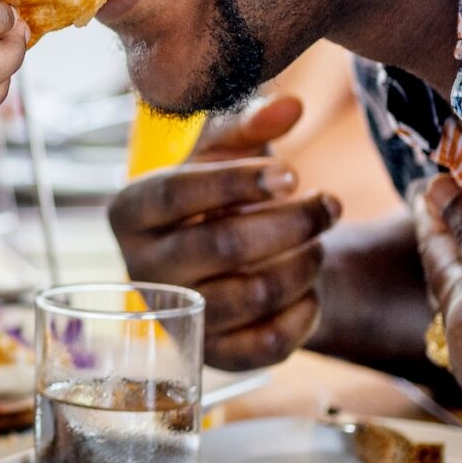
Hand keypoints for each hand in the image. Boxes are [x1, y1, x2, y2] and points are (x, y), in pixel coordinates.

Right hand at [106, 94, 340, 367]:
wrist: (220, 266)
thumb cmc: (217, 197)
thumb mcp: (224, 153)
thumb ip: (252, 125)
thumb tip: (290, 106)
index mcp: (130, 211)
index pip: (176, 192)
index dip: (238, 181)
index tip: (292, 174)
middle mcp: (141, 268)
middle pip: (222, 245)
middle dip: (292, 222)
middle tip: (331, 204)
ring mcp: (176, 316)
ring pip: (253, 294)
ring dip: (305, 263)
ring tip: (321, 242)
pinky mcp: (213, 356)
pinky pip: (268, 343)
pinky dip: (304, 312)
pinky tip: (311, 288)